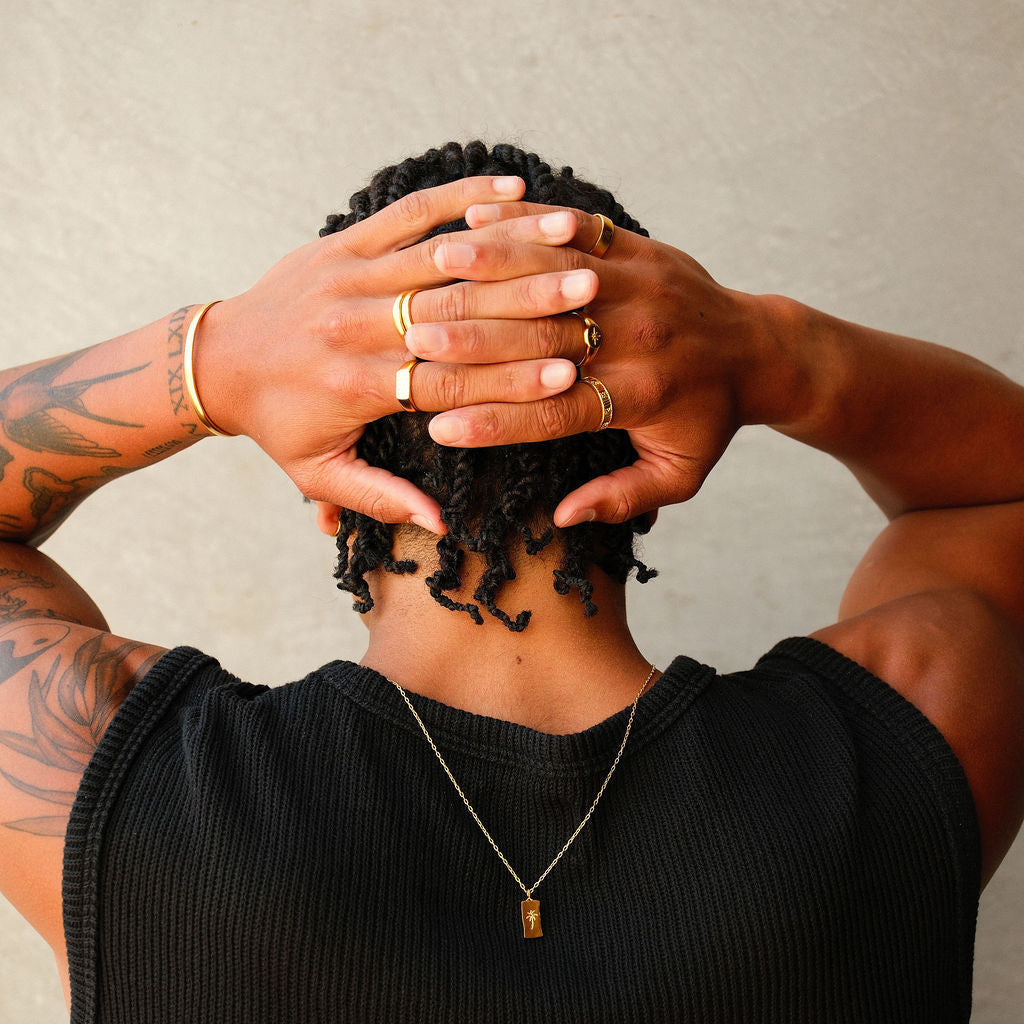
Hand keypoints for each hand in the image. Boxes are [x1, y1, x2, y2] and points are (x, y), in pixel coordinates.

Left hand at [193, 179, 598, 531]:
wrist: (218, 363)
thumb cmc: (276, 424)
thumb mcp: (319, 473)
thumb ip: (381, 498)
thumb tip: (440, 525)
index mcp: (356, 384)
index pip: (449, 378)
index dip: (511, 376)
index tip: (569, 373)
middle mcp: (356, 324)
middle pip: (456, 310)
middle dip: (528, 303)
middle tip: (589, 295)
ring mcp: (348, 274)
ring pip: (441, 256)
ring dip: (509, 248)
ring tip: (570, 244)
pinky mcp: (342, 242)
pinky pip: (406, 212)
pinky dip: (459, 196)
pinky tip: (509, 187)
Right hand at [409, 202, 786, 525]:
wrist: (758, 349)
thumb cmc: (707, 418)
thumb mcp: (679, 474)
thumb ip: (622, 496)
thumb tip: (563, 516)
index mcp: (641, 396)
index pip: (556, 413)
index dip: (496, 421)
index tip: (439, 429)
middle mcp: (639, 337)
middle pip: (546, 338)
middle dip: (478, 340)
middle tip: (416, 342)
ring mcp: (640, 284)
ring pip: (555, 272)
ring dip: (492, 267)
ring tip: (435, 268)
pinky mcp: (639, 248)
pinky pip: (577, 229)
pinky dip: (526, 221)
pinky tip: (476, 217)